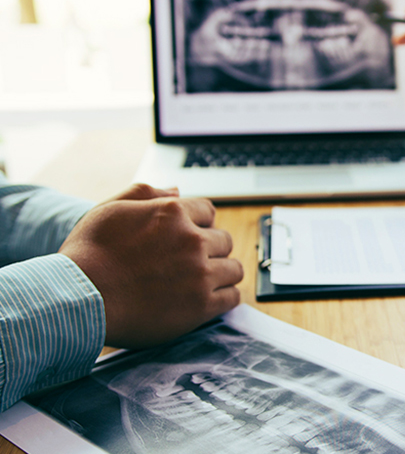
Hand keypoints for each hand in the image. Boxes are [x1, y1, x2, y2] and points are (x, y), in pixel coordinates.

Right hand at [59, 184, 242, 348]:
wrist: (78, 300)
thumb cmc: (87, 255)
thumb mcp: (110, 210)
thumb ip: (145, 194)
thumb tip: (177, 190)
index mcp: (172, 213)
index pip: (208, 212)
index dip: (200, 225)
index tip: (190, 238)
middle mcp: (191, 240)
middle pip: (224, 240)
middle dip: (211, 249)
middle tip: (192, 263)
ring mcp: (199, 273)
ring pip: (233, 268)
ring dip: (222, 273)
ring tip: (203, 281)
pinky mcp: (201, 305)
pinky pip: (232, 297)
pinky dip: (224, 297)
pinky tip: (209, 299)